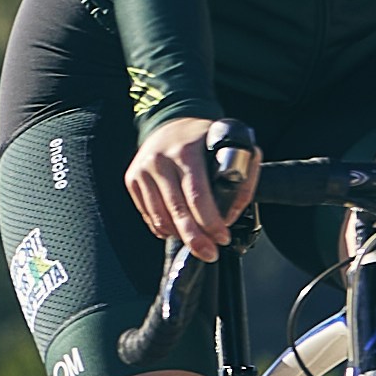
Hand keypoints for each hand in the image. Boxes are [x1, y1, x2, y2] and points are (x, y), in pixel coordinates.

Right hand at [125, 114, 249, 260]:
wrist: (170, 121)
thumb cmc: (203, 138)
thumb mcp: (231, 146)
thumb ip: (243, 177)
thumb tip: (231, 214)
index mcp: (186, 151)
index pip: (196, 194)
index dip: (210, 221)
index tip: (222, 237)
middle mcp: (160, 160)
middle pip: (177, 210)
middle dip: (195, 238)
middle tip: (209, 254)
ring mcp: (142, 170)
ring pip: (160, 217)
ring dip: (179, 236)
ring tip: (197, 244)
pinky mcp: (132, 179)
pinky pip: (148, 214)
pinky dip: (163, 227)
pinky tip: (177, 230)